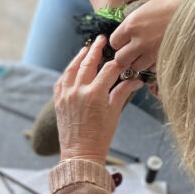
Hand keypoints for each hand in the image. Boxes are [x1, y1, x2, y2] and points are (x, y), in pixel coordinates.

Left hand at [54, 35, 143, 163]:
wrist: (80, 154)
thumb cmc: (100, 137)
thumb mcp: (115, 113)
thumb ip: (123, 93)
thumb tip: (135, 80)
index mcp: (95, 94)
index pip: (109, 69)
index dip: (117, 62)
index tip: (122, 57)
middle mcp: (78, 91)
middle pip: (88, 63)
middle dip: (95, 50)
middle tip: (101, 39)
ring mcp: (66, 95)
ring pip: (71, 69)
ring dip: (79, 57)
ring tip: (86, 49)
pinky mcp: (59, 101)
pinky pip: (61, 81)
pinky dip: (68, 72)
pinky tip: (72, 68)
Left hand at [109, 0, 194, 71]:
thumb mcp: (150, 4)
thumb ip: (138, 20)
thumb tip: (134, 29)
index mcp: (131, 24)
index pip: (114, 42)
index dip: (119, 42)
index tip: (125, 40)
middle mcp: (139, 40)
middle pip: (121, 59)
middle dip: (125, 56)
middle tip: (133, 51)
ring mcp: (153, 52)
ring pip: (136, 66)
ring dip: (139, 62)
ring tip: (147, 53)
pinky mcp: (167, 58)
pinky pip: (154, 68)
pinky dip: (154, 65)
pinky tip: (159, 55)